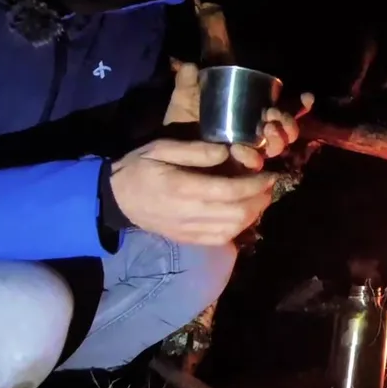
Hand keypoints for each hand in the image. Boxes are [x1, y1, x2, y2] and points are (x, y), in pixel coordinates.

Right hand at [110, 138, 276, 244]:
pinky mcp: (188, 239)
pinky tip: (244, 214)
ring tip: (260, 198)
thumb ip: (196, 150)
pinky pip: (220, 239)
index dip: (255, 184)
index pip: (230, 191)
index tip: (270, 174)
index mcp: (182, 188)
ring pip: (232, 229)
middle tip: (269, 185)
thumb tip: (227, 153)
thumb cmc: (140, 168)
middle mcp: (188, 213)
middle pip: (236, 213)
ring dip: (252, 215)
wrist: (116, 198)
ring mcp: (188, 230)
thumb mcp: (162, 148)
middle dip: (259, 200)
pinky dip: (238, 228)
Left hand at [164, 61, 315, 157]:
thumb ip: (187, 84)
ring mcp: (251, 154)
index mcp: (252, 115)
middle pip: (287, 130)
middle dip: (287, 122)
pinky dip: (253, 158)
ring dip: (277, 138)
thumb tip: (188, 65)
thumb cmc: (181, 125)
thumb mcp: (184, 100)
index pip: (284, 109)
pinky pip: (257, 168)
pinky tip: (241, 150)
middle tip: (272, 115)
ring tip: (264, 129)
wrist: (167, 155)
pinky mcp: (241, 173)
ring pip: (277, 147)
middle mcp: (257, 134)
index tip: (307, 97)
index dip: (300, 105)